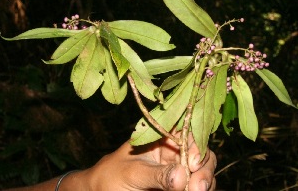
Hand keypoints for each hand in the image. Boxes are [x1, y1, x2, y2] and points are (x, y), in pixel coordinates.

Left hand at [85, 131, 216, 190]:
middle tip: (198, 186)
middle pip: (200, 151)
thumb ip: (156, 174)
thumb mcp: (132, 173)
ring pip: (203, 170)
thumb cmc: (111, 176)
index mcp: (160, 138)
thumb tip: (182, 176)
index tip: (194, 161)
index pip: (185, 131)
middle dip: (203, 167)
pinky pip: (197, 186)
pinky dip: (202, 189)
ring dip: (205, 181)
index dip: (195, 142)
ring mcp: (178, 169)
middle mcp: (173, 151)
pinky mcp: (179, 185)